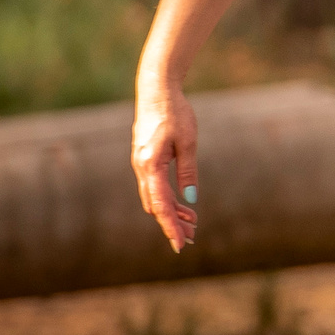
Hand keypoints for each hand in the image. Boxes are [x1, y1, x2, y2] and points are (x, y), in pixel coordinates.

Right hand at [131, 78, 199, 250]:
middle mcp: (141, 168)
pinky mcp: (145, 161)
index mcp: (150, 165)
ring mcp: (141, 165)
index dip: (170, 226)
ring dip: (172, 212)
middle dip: (172, 224)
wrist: (156, 91)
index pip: (161, 205)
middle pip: (156, 206)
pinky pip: (155, 187)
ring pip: (155, 198)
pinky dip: (168, 198)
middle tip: (190, 239)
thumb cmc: (174, 113)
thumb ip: (187, 170)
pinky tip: (184, 204)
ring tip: (193, 224)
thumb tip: (190, 198)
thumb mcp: (187, 141)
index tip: (179, 243)